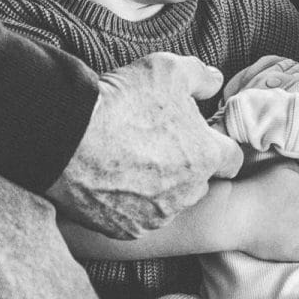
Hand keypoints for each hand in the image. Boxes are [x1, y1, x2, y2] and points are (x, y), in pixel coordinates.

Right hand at [47, 53, 243, 238]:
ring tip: (130, 159)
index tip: (200, 135)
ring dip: (158, 186)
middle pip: (198, 181)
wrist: (65, 137)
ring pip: (168, 201)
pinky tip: (112, 179)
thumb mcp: (168, 69)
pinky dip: (129, 202)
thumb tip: (214, 82)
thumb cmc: (121, 102)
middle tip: (157, 141)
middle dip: (185, 164)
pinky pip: (137, 217)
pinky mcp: (126, 229)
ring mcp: (155, 216)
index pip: (233, 159)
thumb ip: (201, 76)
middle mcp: (186, 194)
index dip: (218, 144)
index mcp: (204, 157)